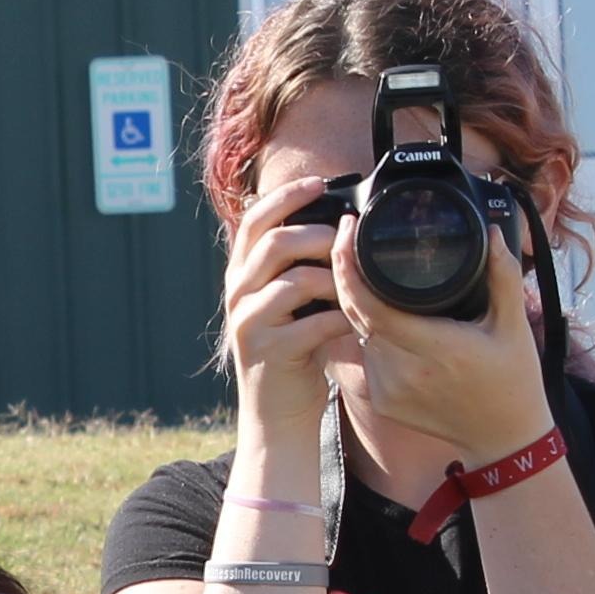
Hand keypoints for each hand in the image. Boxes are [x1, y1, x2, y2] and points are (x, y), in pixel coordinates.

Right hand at [219, 170, 363, 422]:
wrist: (277, 411)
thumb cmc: (293, 350)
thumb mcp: (290, 300)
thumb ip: (299, 265)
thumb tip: (339, 224)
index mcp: (243, 273)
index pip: (253, 219)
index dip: (285, 196)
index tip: (319, 182)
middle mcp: (238, 293)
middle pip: (272, 242)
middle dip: (317, 234)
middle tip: (347, 240)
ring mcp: (249, 322)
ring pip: (292, 280)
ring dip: (333, 278)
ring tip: (356, 285)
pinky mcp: (268, 352)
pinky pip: (310, 323)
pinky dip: (339, 318)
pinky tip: (355, 322)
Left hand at [335, 221, 554, 463]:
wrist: (503, 438)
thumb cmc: (513, 379)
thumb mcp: (514, 326)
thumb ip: (503, 277)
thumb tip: (495, 234)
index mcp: (437, 349)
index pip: (372, 307)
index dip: (350, 271)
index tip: (346, 234)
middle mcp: (405, 372)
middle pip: (356, 314)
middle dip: (346, 274)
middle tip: (348, 238)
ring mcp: (389, 390)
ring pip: (358, 334)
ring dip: (359, 305)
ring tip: (368, 274)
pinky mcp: (381, 403)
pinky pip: (366, 356)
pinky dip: (369, 334)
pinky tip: (381, 316)